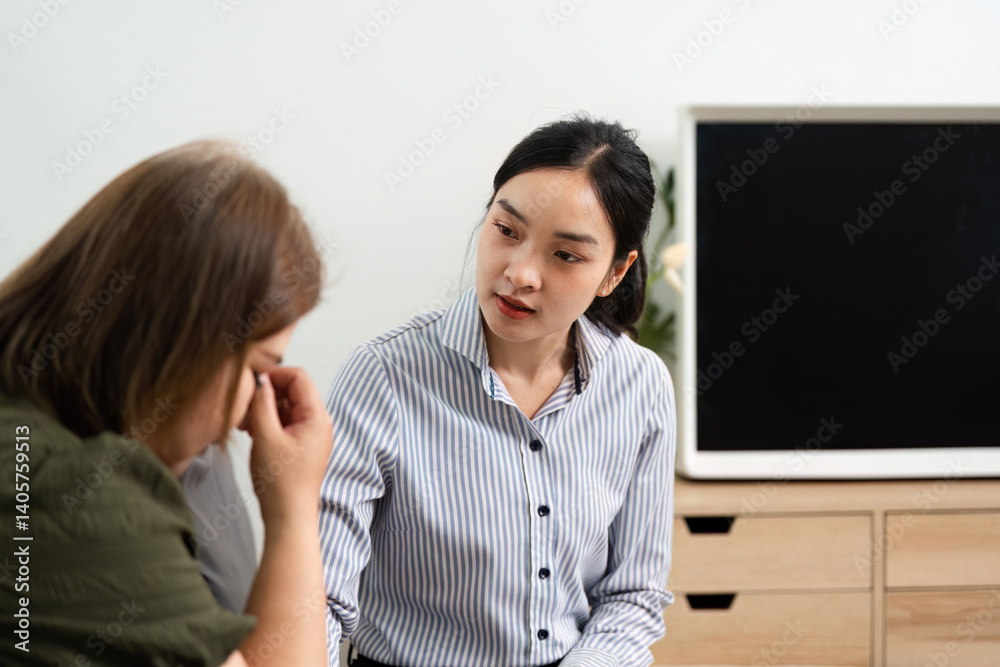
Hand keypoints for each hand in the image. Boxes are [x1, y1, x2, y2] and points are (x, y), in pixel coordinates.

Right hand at [245, 366, 332, 521]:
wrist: (288, 517)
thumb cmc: (280, 483)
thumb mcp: (265, 436)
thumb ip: (262, 403)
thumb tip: (261, 380)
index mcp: (317, 417)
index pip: (298, 377)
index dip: (274, 375)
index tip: (252, 382)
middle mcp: (319, 423)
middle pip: (293, 391)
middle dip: (267, 395)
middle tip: (245, 409)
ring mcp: (311, 435)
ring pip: (286, 408)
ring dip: (265, 410)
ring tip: (245, 425)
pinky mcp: (302, 447)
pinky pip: (285, 424)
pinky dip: (268, 423)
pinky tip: (252, 433)